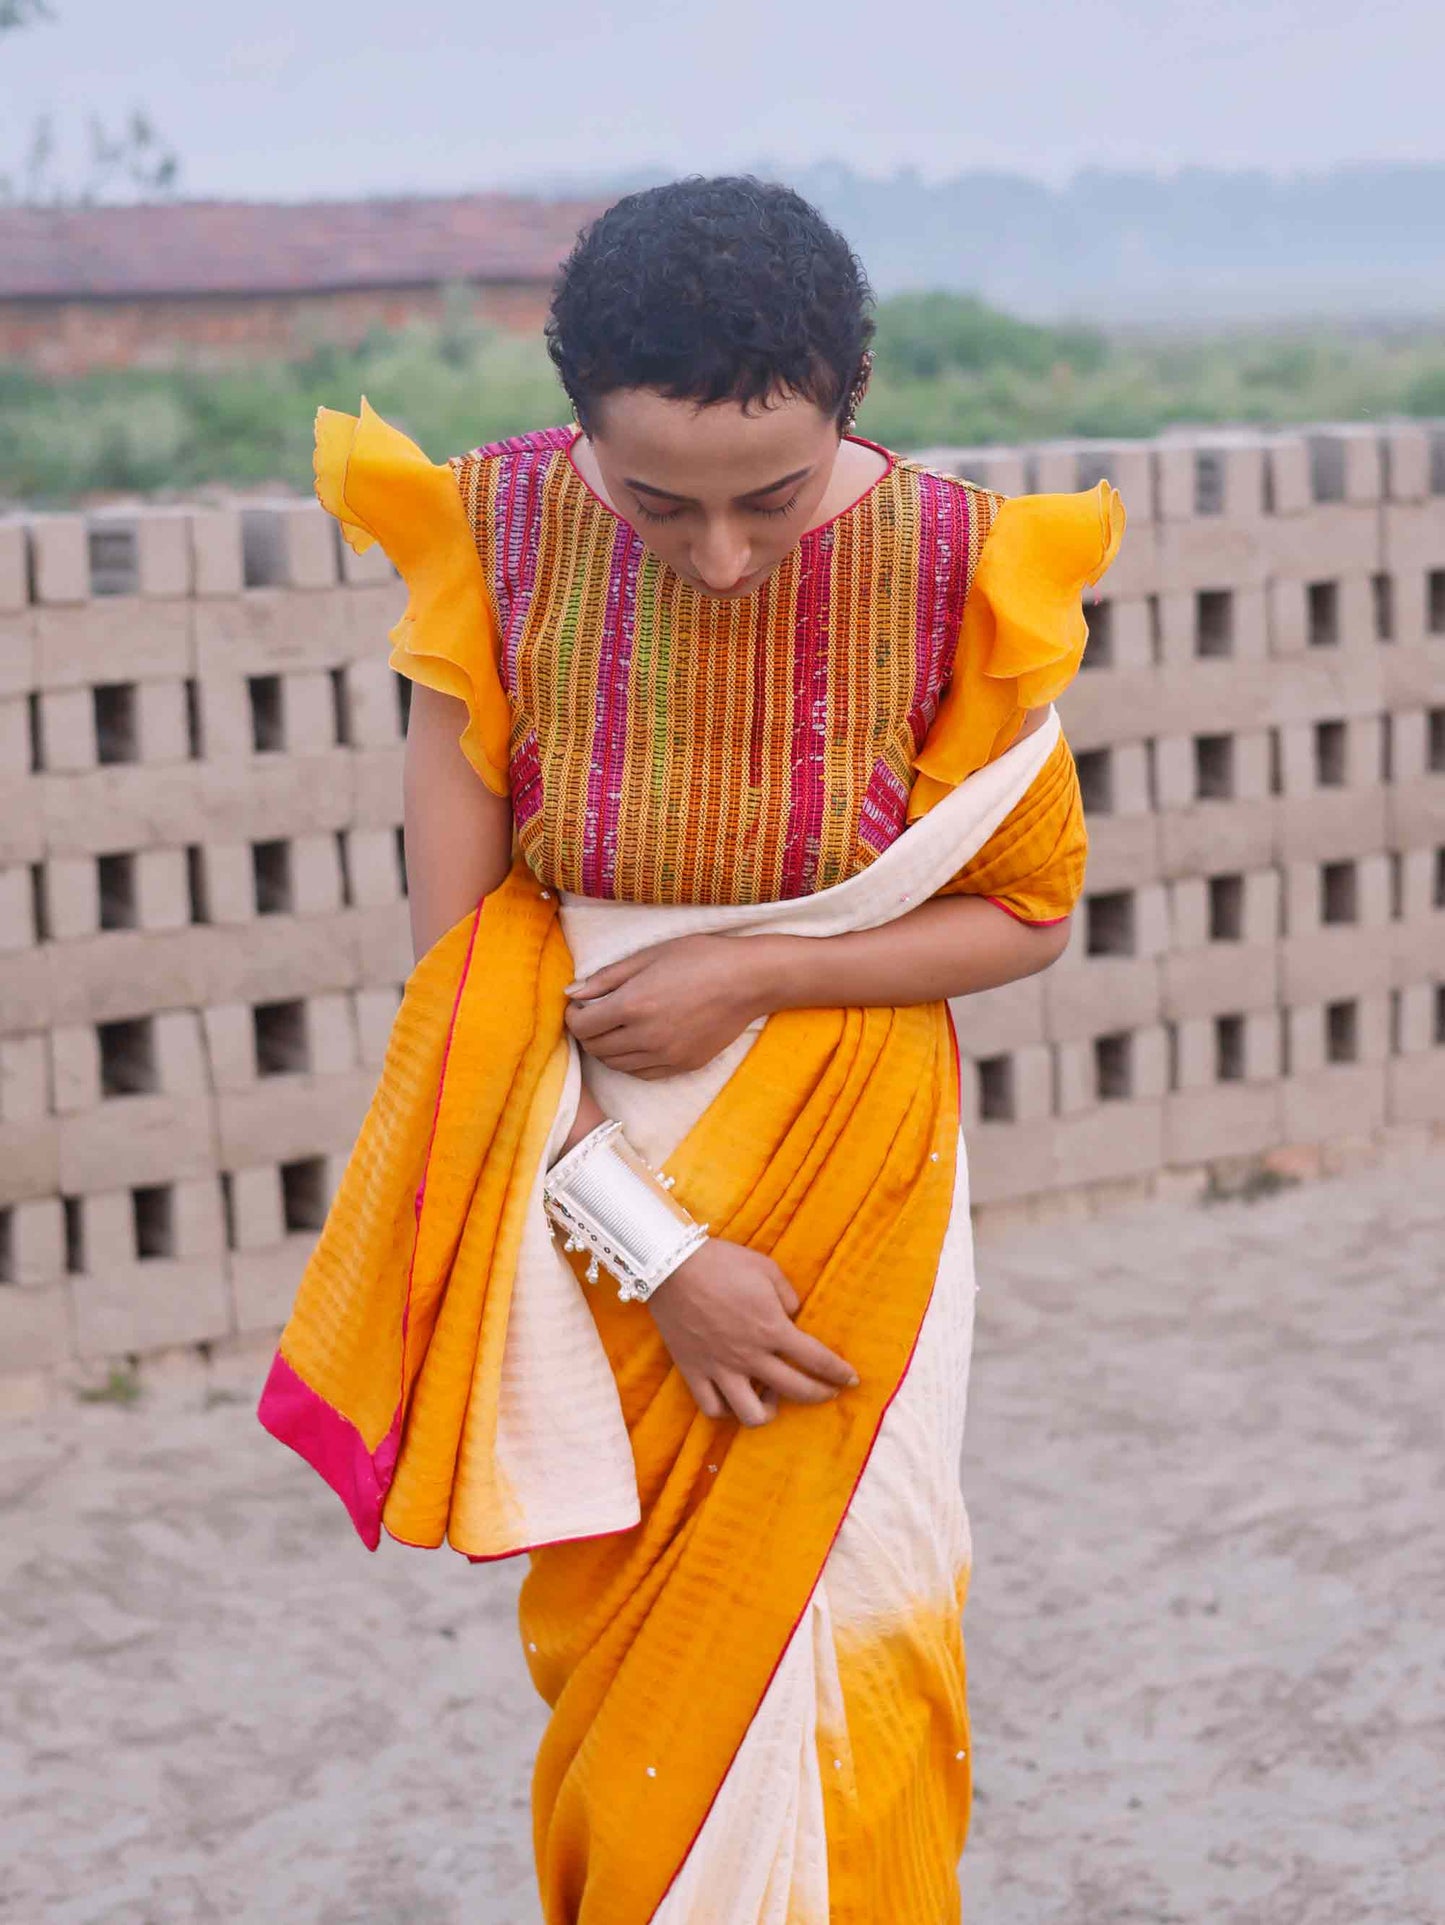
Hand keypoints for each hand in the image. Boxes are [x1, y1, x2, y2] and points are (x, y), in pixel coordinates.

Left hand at [564, 934, 776, 1077]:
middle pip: (596, 1048)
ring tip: (615, 1028)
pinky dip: (630, 1062)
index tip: (579, 1006)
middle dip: (587, 1033)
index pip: (582, 1026)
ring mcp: (666, 1055)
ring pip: (616, 1064)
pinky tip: (637, 1042)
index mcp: (633, 1005)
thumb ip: (607, 977)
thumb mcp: (649, 956)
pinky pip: (642, 1073)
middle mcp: (646, 1036)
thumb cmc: (700, 958)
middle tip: (594, 1016)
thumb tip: (572, 993)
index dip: (573, 1016)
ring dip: (606, 1049)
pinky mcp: (683, 1065)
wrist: (748, 980)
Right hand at [647, 1238, 858, 1427]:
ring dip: (770, 1411)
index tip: (850, 1380)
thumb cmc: (722, 1262)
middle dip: (820, 1394)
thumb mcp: (767, 1268)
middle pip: (795, 1390)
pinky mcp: (694, 1371)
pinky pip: (713, 1408)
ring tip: (772, 1396)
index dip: (838, 1373)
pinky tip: (735, 1396)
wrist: (670, 1266)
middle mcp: (750, 1356)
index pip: (817, 1360)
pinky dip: (727, 1409)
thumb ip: (788, 1296)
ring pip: (752, 1414)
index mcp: (772, 1328)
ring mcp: (720, 1368)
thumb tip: (793, 1315)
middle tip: (827, 1391)